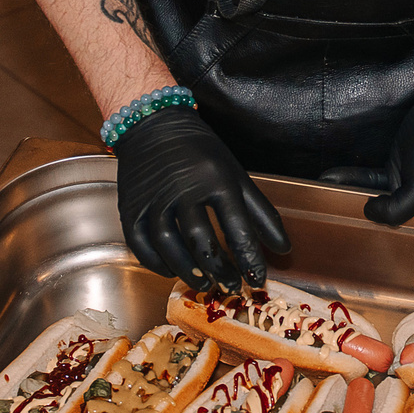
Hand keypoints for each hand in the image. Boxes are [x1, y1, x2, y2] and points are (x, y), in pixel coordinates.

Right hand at [112, 105, 286, 289]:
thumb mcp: (236, 175)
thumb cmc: (200, 152)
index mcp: (216, 179)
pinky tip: (171, 270)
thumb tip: (283, 248)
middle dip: (218, 270)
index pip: (237, 227)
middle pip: (200, 240)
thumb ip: (261, 213)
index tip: (257, 280)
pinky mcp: (130, 206)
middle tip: (229, 288)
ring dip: (187, 270)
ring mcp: (153, 198)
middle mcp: (183, 189)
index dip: (249, 259)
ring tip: (203, 284)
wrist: (152, 125)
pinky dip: (156, 263)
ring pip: (168, 245)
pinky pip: (140, 244)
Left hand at [326, 91, 413, 227]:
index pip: (406, 233)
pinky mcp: (394, 169)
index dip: (383, 235)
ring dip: (349, 192)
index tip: (356, 233)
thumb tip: (369, 213)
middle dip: (360, 215)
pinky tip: (332, 177)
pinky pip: (370, 179)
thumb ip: (399, 209)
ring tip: (324, 191)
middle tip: (333, 213)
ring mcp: (405, 185)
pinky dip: (352, 178)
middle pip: (387, 215)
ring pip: (374, 196)